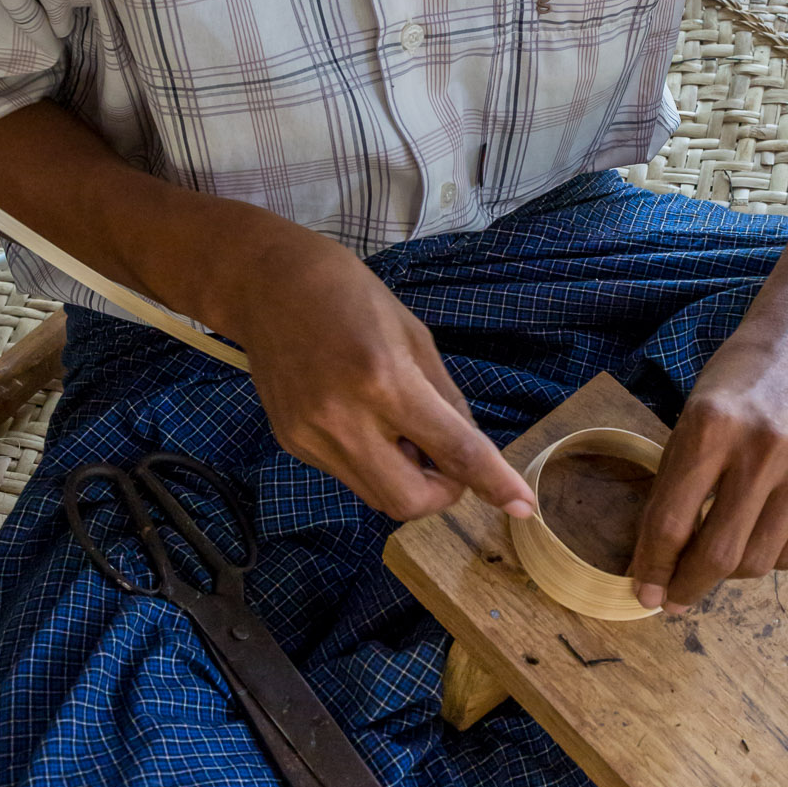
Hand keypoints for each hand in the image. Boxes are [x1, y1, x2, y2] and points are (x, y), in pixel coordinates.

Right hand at [220, 223, 537, 521]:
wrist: (265, 282)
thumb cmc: (349, 293)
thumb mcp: (414, 335)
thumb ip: (443, 398)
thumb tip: (467, 450)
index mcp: (384, 380)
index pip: (452, 450)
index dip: (492, 482)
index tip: (522, 504)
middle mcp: (344, 419)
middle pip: (409, 502)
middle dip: (441, 493)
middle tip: (447, 460)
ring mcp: (311, 437)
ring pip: (376, 496)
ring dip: (407, 479)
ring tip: (401, 430)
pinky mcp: (291, 443)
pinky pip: (348, 473)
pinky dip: (373, 461)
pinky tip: (364, 420)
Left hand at [628, 321, 787, 611]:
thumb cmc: (735, 385)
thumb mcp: (688, 418)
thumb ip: (675, 484)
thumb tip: (657, 561)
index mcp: (711, 427)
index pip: (673, 521)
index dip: (654, 567)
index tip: (646, 595)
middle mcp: (762, 449)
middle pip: (719, 554)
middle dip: (689, 586)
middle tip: (675, 599)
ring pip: (758, 562)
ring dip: (729, 575)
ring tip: (716, 559)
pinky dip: (767, 557)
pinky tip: (756, 534)